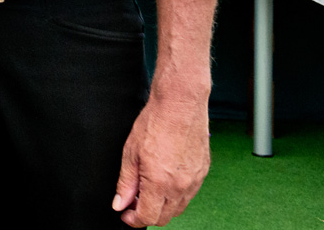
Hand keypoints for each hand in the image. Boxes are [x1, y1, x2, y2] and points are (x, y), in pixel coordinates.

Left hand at [112, 91, 209, 225]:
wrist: (180, 105)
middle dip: (147, 215)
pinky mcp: (203, 172)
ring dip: (162, 206)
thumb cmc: (155, 123)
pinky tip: (164, 181)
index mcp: (160, 183)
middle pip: (165, 217)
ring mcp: (195, 180)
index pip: (149, 217)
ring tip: (147, 191)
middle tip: (133, 203)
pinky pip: (189, 194)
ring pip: (178, 207)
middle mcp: (181, 186)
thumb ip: (126, 183)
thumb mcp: (130, 153)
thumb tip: (120, 204)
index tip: (126, 214)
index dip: (134, 220)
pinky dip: (175, 195)